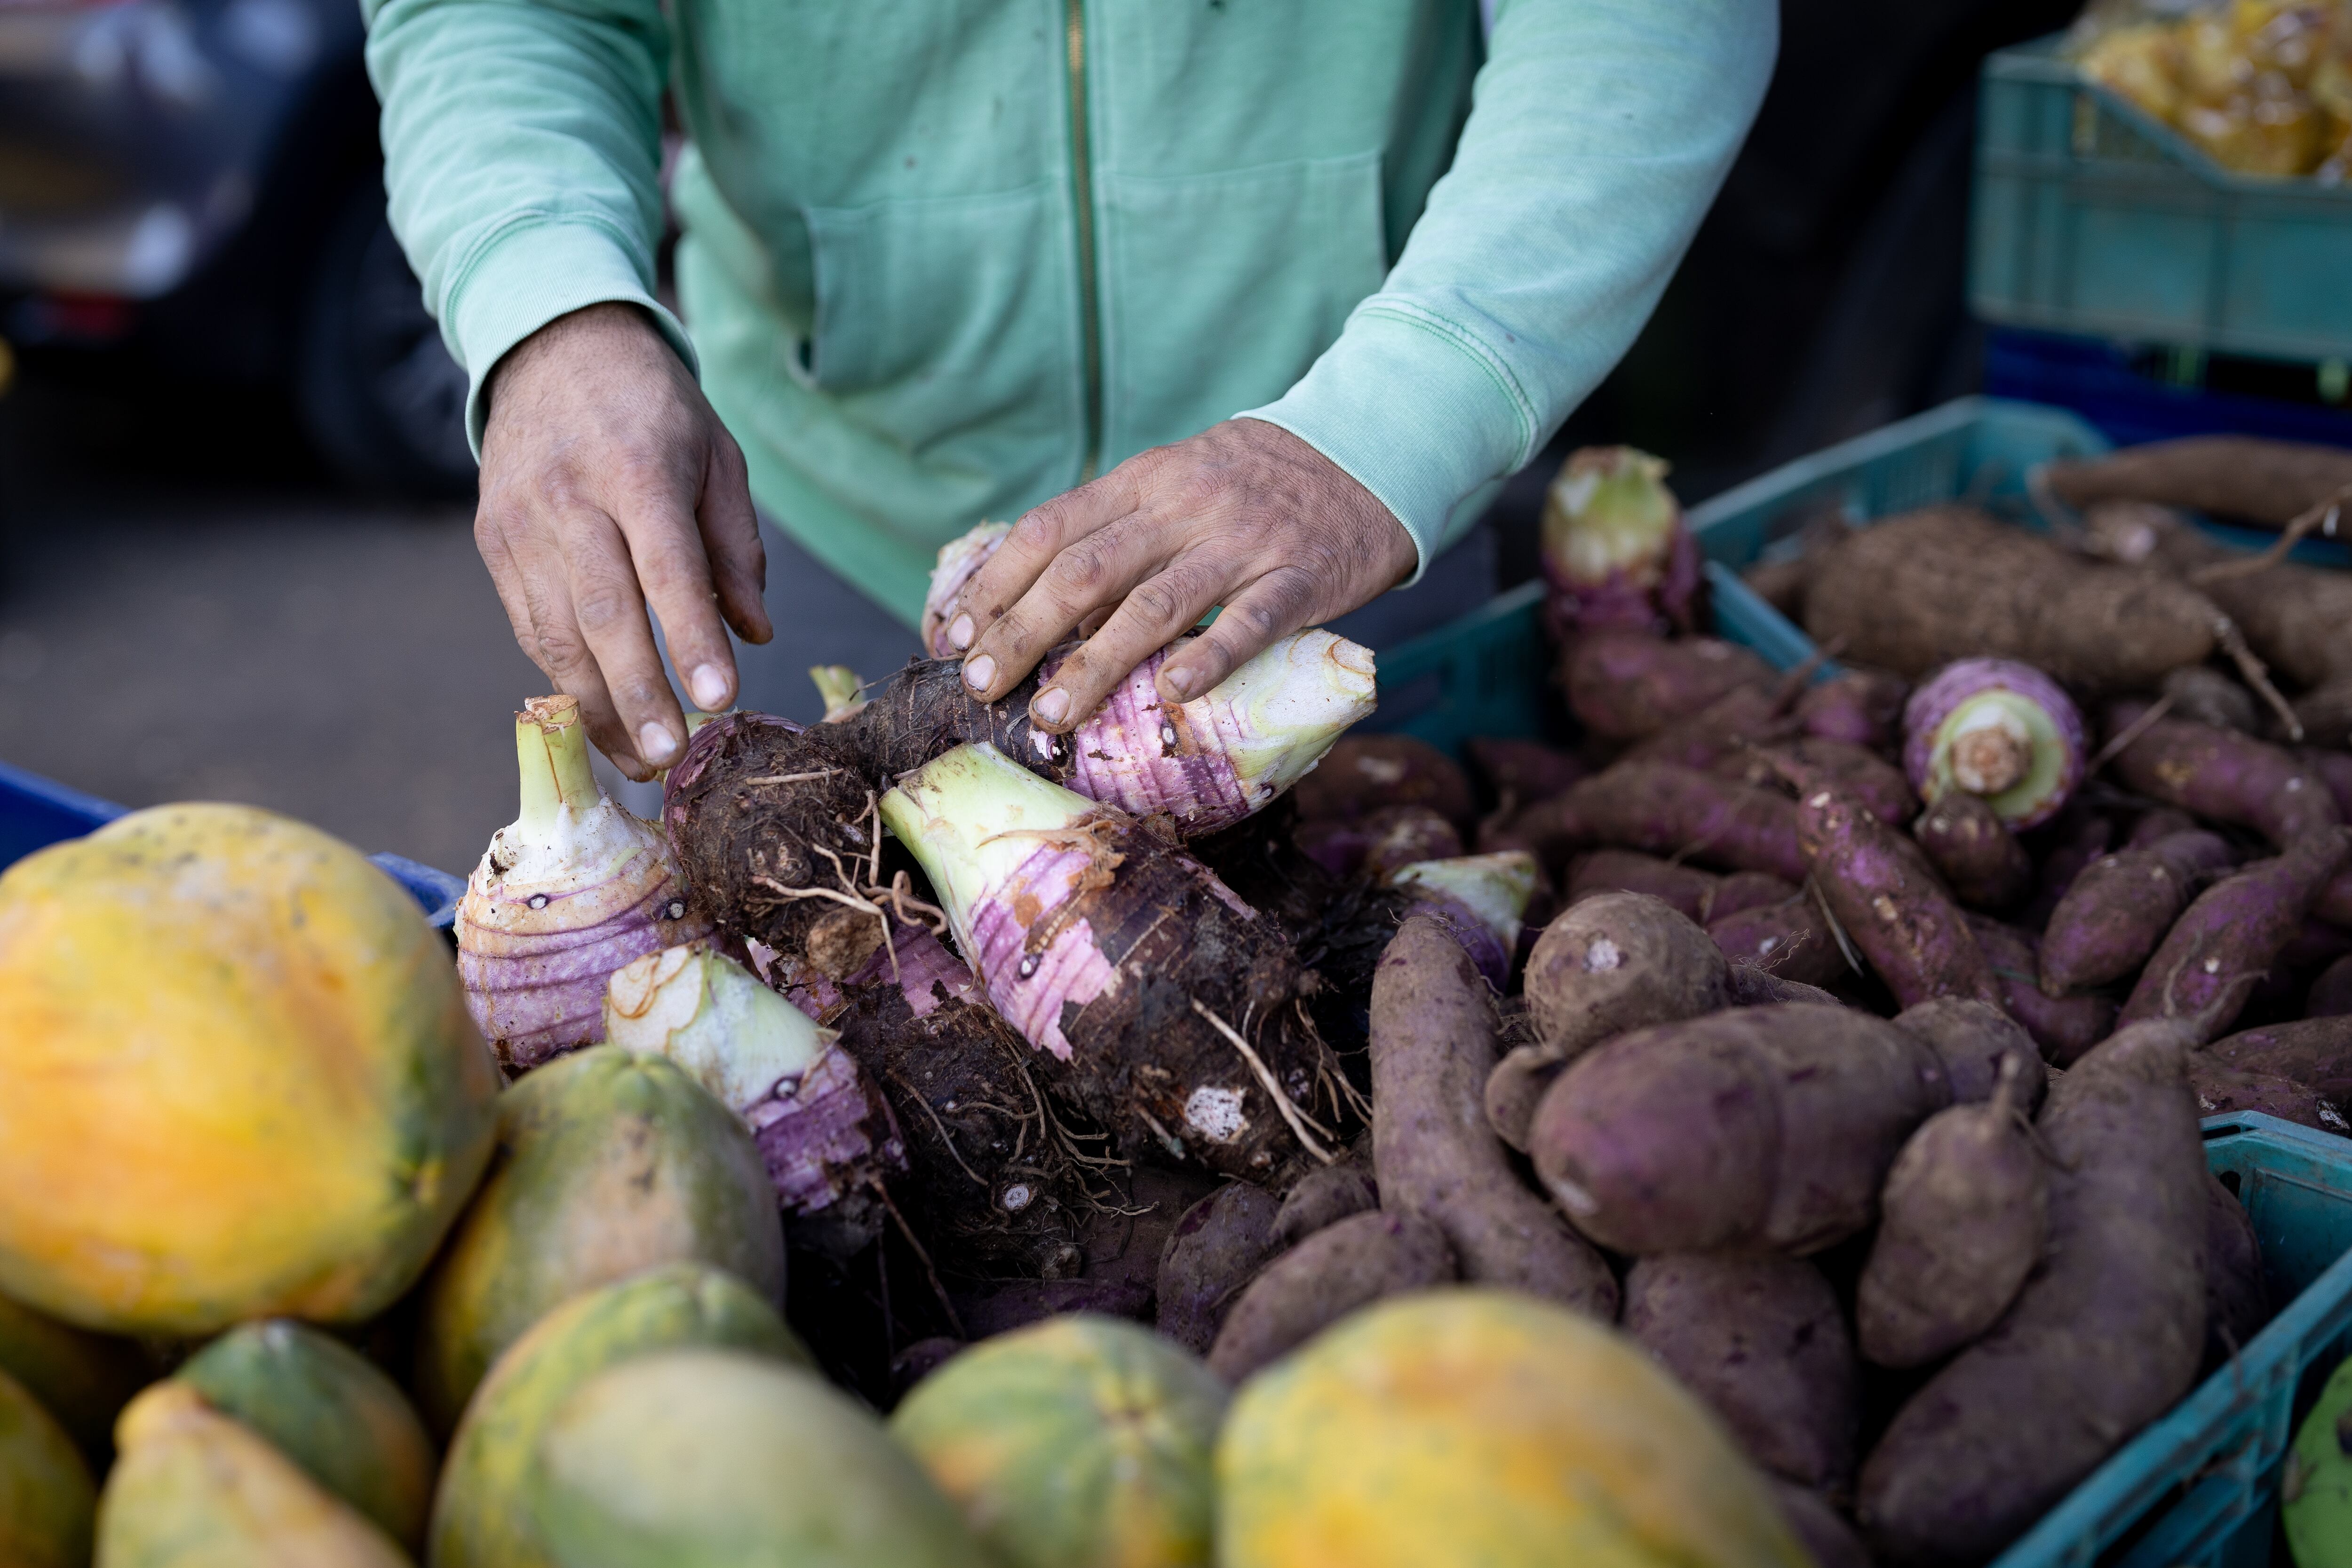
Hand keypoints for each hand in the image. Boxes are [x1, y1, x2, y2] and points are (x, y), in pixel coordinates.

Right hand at [474, 302, 768, 778]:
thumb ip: (737, 548)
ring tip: (638, 760)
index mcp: (638, 469)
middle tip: (669, 758)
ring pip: (557, 632)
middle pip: (604, 612)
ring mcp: (521, 522)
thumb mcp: (718, 457)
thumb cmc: (654, 411)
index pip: (668, 567)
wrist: (553, 348)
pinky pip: (531, 624)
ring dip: (598, 706)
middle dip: (637, 695)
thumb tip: (755, 634)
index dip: (691, 637)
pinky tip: (600, 715)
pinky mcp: (492, 540)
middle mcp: (571, 498)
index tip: (719, 698)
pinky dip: (565, 676)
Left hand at [944, 419, 1415, 731]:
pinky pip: (1249, 620)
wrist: (1360, 454)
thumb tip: (1027, 601)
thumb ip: (1109, 531)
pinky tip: (1170, 693)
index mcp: (1141, 481)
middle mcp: (1183, 507)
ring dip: (1095, 665)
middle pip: (1085, 572)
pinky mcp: (1299, 578)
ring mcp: (1242, 543)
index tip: (953, 637)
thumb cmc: (1247, 487)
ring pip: (1155, 605)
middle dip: (1022, 632)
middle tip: (981, 687)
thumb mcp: (1170, 485)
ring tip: (1051, 714)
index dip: (994, 585)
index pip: (1048, 530)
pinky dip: (1208, 657)